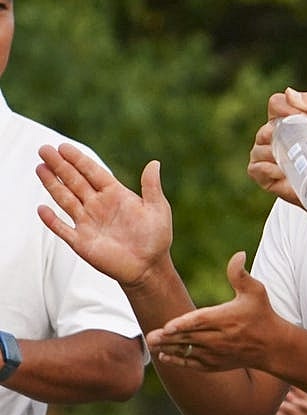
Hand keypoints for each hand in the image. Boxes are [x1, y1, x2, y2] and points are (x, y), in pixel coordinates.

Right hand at [36, 144, 172, 289]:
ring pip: (65, 199)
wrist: (149, 266)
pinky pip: (62, 229)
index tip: (63, 147)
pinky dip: (51, 220)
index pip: (93, 173)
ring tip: (40, 168)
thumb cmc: (156, 237)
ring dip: (52, 185)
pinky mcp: (81, 242)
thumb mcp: (157, 208)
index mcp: (115, 194)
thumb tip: (154, 163)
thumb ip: (151, 186)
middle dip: (60, 166)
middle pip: (75, 181)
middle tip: (44, 149)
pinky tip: (41, 208)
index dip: (78, 160)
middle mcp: (98, 205)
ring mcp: (88, 222)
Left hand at [146, 252, 289, 371]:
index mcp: (227, 318)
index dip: (184, 324)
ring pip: (189, 351)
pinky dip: (178, 361)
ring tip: (151, 343)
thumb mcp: (256, 291)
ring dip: (169, 348)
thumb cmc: (262, 314)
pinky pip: (193, 364)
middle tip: (149, 336)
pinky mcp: (215, 364)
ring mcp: (217, 353)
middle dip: (169, 338)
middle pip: (190, 337)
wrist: (272, 345)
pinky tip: (164, 356)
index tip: (168, 326)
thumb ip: (240, 274)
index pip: (202, 321)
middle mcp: (221, 338)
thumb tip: (238, 254)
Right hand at [248, 87, 306, 202]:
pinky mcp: (258, 173)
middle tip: (297, 143)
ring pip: (260, 149)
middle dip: (281, 134)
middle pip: (266, 128)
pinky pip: (257, 167)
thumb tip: (288, 91)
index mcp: (278, 120)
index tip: (301, 116)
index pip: (276, 102)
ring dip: (276, 154)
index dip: (287, 106)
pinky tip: (282, 172)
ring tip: (291, 162)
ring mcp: (259, 154)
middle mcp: (265, 136)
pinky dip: (270, 169)